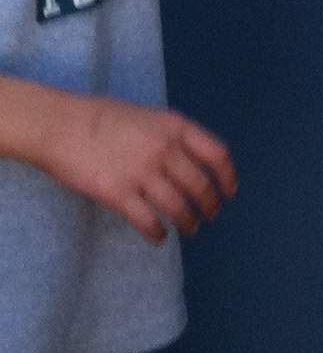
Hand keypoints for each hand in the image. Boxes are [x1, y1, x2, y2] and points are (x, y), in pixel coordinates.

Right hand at [13, 84, 236, 242]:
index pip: (216, 154)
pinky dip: (158, 234)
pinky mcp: (119, 195)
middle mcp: (165, 150)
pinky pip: (148, 222)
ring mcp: (143, 173)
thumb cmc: (101, 117)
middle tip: (209, 215)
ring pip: (178, 207)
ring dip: (188, 222)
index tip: (230, 191)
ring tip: (189, 229)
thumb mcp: (148, 116)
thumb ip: (170, 135)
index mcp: (175, 126)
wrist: (62, 125)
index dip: (227, 176)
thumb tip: (187, 159)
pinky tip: (159, 237)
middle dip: (209, 205)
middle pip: (200, 185)